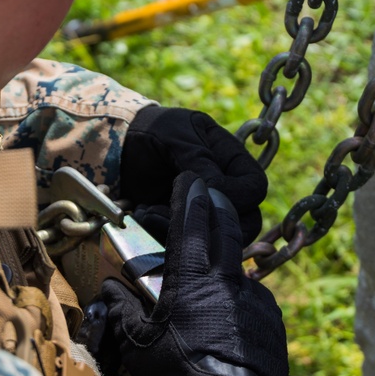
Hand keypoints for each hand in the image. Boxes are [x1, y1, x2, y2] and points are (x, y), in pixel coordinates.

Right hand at [101, 172, 288, 375]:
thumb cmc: (173, 375)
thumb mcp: (137, 342)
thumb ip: (122, 308)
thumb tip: (107, 289)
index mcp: (192, 280)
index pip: (191, 225)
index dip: (189, 197)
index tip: (189, 176)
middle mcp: (228, 282)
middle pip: (225, 229)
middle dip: (215, 205)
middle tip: (209, 190)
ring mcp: (255, 301)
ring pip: (241, 266)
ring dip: (228, 254)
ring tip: (218, 254)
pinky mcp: (273, 322)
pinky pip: (255, 297)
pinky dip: (241, 293)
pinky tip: (231, 307)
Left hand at [121, 106, 266, 244]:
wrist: (119, 146)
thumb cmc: (153, 131)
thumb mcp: (178, 135)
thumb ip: (200, 160)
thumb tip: (216, 192)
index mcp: (232, 160)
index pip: (255, 187)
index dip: (236, 195)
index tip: (203, 189)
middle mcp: (226, 189)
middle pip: (247, 222)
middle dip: (213, 223)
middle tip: (177, 210)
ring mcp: (206, 211)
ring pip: (217, 239)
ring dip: (185, 230)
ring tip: (151, 211)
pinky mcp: (183, 227)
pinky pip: (187, 244)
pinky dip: (164, 234)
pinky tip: (143, 213)